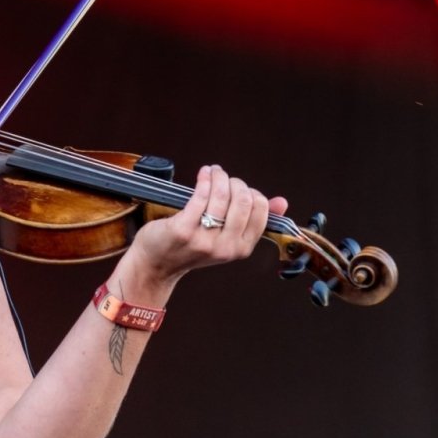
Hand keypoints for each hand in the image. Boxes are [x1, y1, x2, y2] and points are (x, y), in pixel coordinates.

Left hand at [132, 164, 287, 280]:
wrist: (156, 264)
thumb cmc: (190, 247)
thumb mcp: (225, 238)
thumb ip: (251, 220)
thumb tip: (281, 202)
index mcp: (241, 248)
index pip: (260, 210)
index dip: (250, 192)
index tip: (238, 187)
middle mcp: (226, 247)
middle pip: (244, 199)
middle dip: (235, 182)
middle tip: (223, 178)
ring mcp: (204, 240)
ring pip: (223, 195)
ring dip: (218, 176)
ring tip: (212, 173)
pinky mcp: (184, 230)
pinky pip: (201, 196)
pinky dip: (205, 179)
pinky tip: (203, 174)